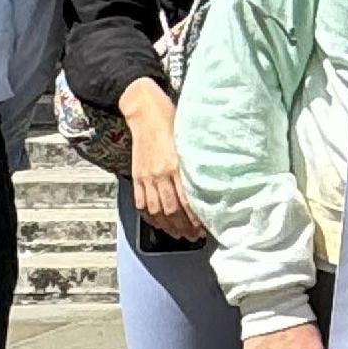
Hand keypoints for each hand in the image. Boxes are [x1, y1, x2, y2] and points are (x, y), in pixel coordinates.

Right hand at [119, 84, 203, 243]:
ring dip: (169, 227)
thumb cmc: (172, 121)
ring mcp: (146, 176)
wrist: (145, 111)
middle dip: (185, 228)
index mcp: (177, 165)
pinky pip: (141, 203)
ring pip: (157, 211)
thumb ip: (196, 164)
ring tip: (180, 235)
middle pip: (172, 210)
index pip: (188, 201)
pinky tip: (159, 224)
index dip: (196, 219)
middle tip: (195, 237)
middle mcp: (160, 173)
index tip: (206, 228)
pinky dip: (150, 217)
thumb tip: (210, 186)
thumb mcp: (190, 141)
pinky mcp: (136, 176)